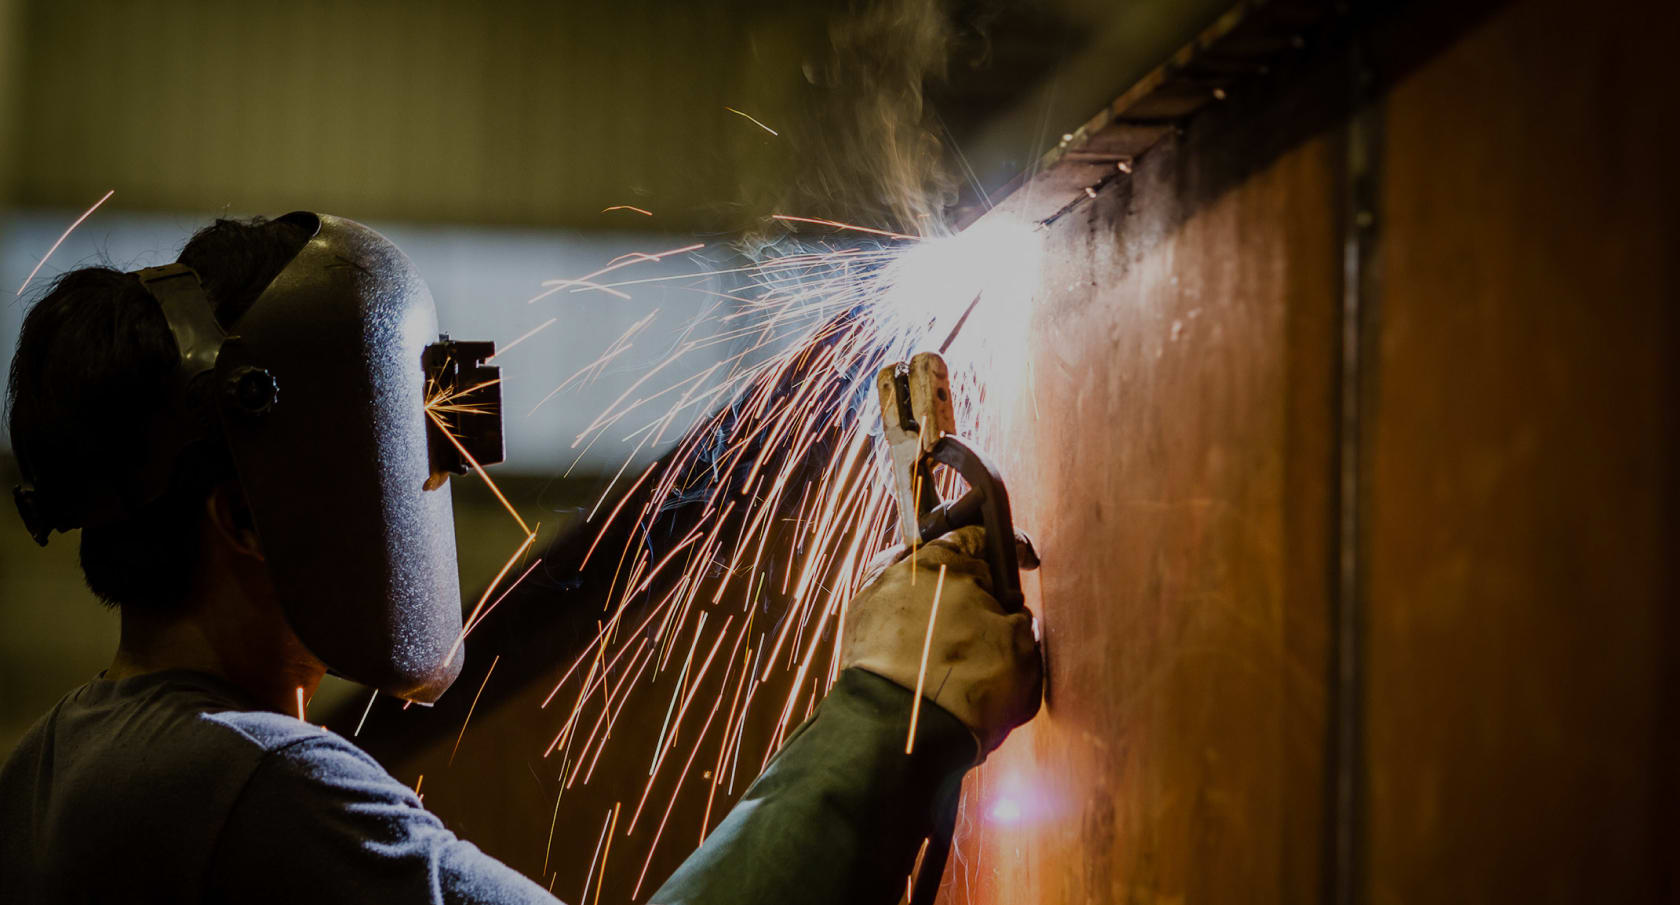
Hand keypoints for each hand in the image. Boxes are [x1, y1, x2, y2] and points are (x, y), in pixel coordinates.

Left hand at [841, 525, 1041, 757]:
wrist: (903, 736)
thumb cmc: (966, 683)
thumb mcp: (1020, 645)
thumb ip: (1017, 617)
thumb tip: (1010, 616)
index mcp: (940, 559)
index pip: (979, 535)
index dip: (1008, 550)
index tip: (1023, 562)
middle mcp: (897, 571)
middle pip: (941, 567)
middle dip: (968, 587)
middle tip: (992, 615)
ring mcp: (870, 604)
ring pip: (915, 598)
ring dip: (937, 613)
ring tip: (960, 648)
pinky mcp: (854, 638)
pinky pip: (892, 627)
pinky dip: (912, 638)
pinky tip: (931, 664)